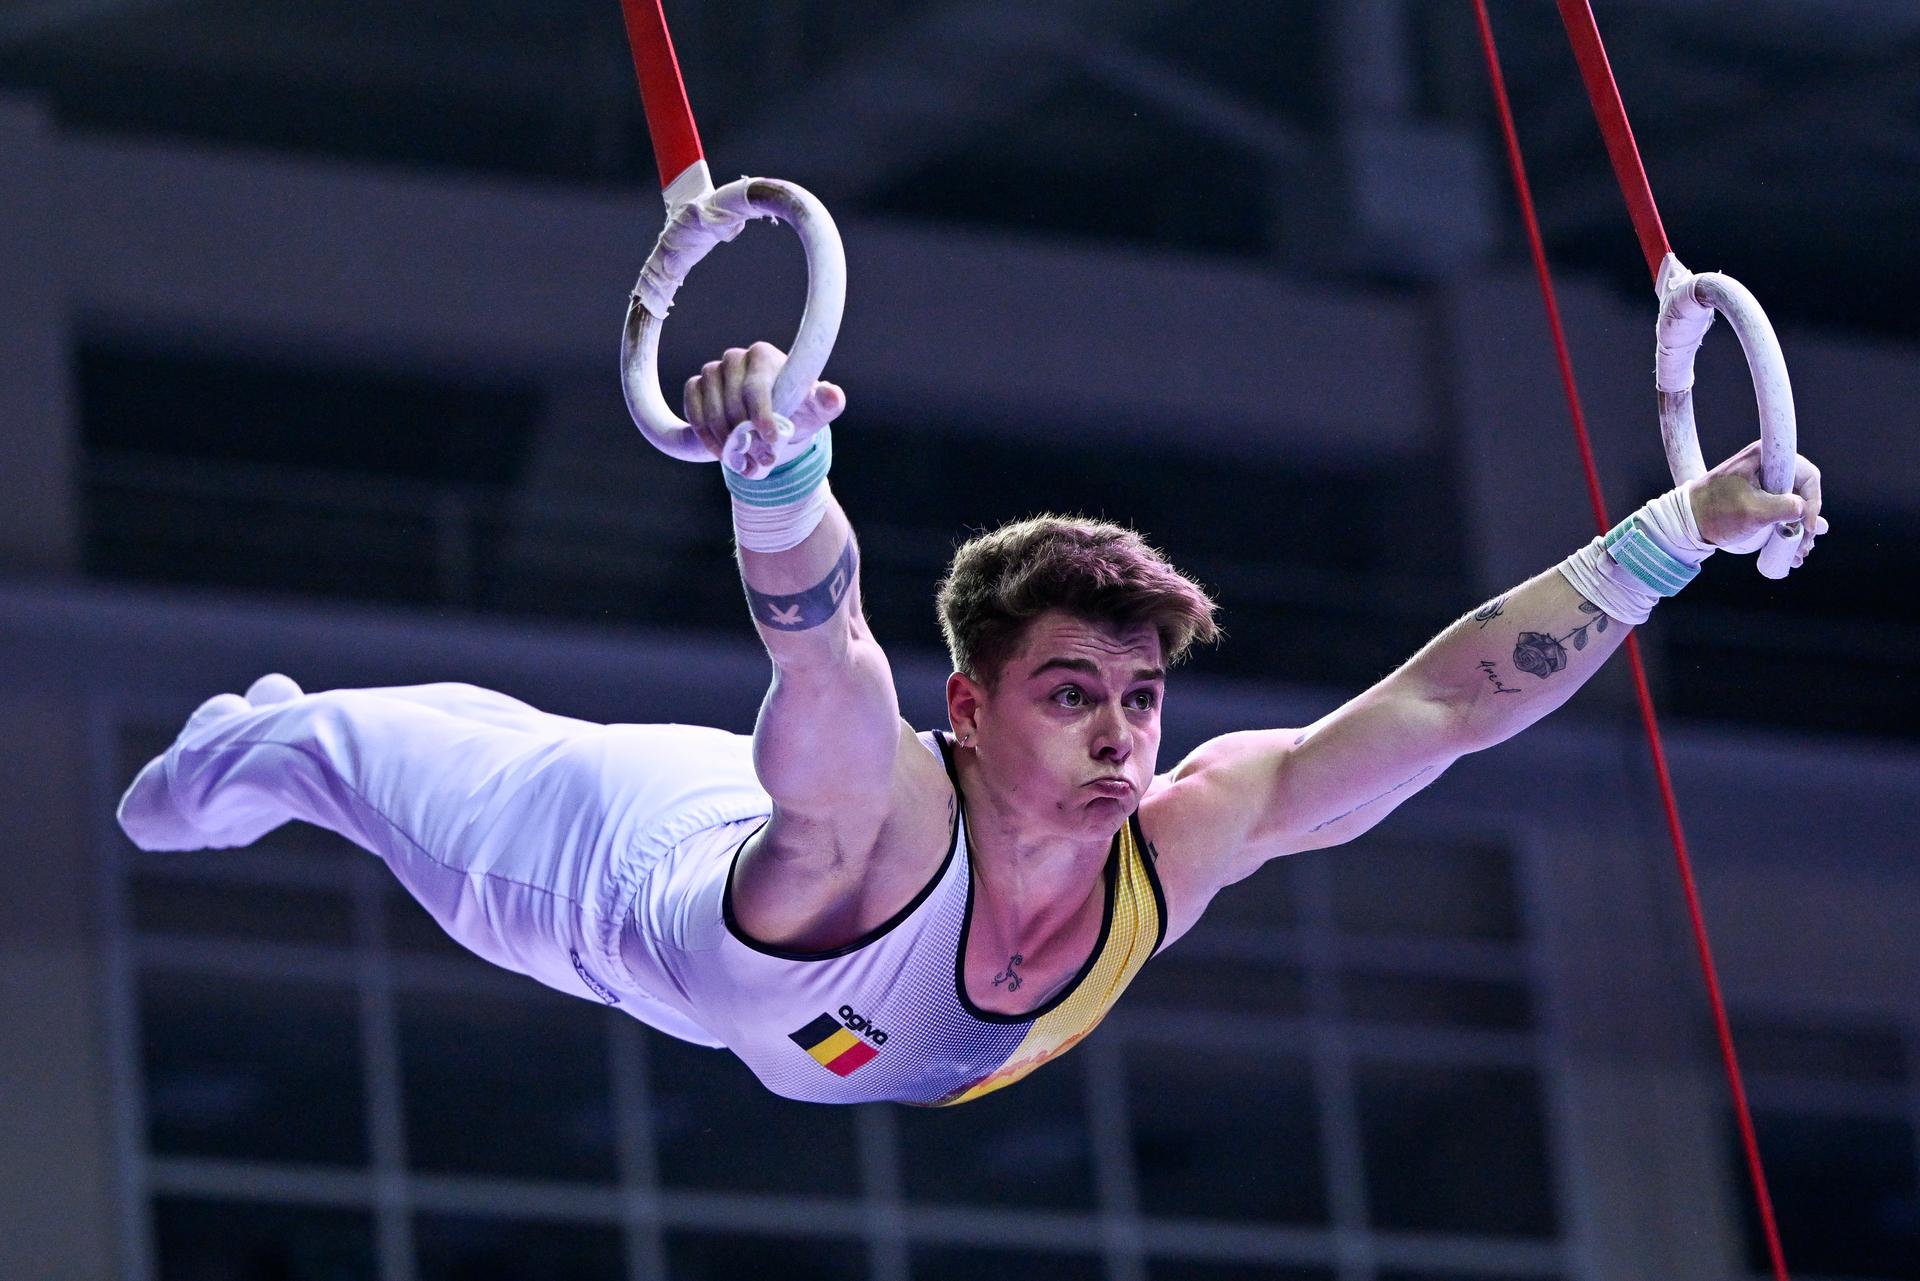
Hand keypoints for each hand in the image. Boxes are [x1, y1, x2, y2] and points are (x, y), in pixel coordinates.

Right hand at [682, 341, 845, 469]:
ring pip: (711, 410)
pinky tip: (722, 453)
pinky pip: (694, 412)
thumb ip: (828, 402)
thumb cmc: (797, 409)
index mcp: (763, 355)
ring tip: (744, 463)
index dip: (763, 416)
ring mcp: (712, 371)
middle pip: (733, 402)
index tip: (771, 440)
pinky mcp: (696, 387)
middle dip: (747, 436)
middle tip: (763, 460)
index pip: (757, 387)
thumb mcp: (816, 409)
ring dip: (726, 441)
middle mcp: (735, 358)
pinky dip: (706, 436)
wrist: (773, 419)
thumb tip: (832, 394)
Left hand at [1685, 440, 1827, 568]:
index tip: (1808, 526)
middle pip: (1802, 491)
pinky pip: (1780, 510)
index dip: (1813, 501)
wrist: (1684, 523)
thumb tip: (1804, 509)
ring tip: (1799, 553)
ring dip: (1799, 528)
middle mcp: (1767, 464)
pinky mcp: (1758, 496)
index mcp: (1764, 457)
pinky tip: (1791, 551)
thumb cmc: (1713, 513)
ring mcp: (1763, 481)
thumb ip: (1782, 508)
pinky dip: (1787, 528)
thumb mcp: (1751, 512)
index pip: (1806, 475)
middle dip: (1807, 521)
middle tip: (1806, 545)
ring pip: (1793, 504)